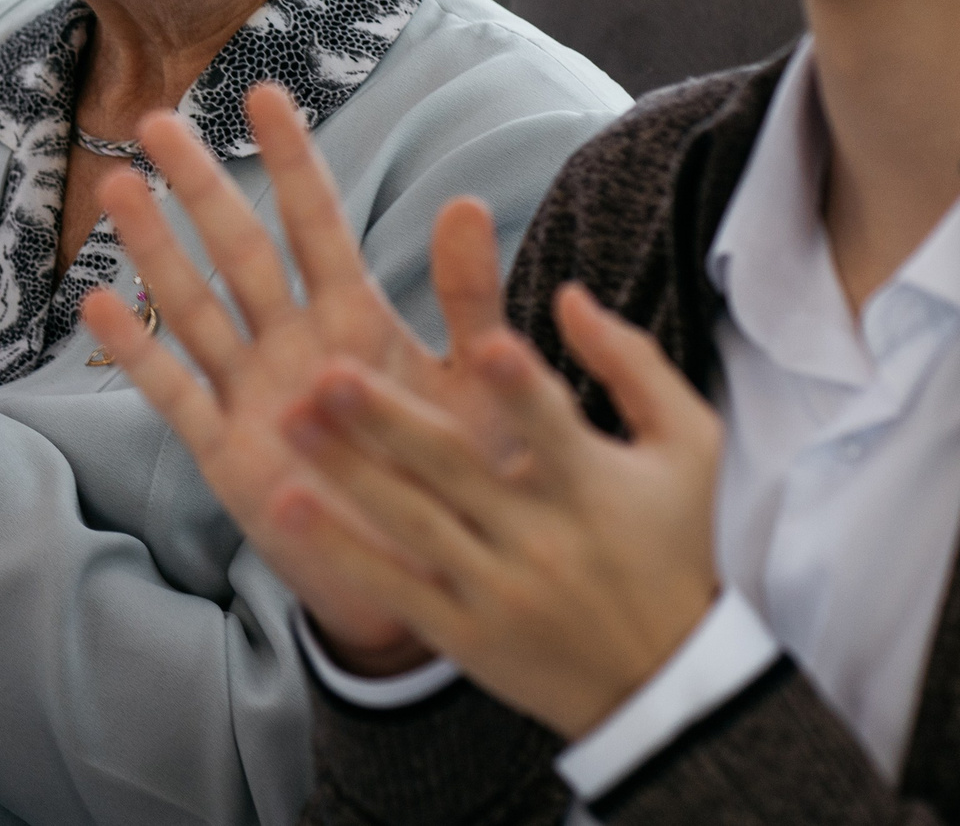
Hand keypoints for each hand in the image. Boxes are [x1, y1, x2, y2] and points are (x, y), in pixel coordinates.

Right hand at [78, 83, 516, 673]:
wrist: (436, 578)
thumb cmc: (462, 477)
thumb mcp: (481, 385)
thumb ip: (469, 300)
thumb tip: (470, 201)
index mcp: (356, 318)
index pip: (317, 222)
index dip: (293, 159)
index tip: (266, 92)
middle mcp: (294, 343)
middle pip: (239, 249)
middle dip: (201, 185)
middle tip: (158, 119)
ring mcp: (253, 393)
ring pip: (195, 306)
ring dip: (157, 248)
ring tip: (118, 187)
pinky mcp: (226, 452)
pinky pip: (175, 392)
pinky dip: (136, 351)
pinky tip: (96, 304)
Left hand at [274, 284, 722, 738]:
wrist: (671, 684)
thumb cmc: (675, 546)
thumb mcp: (687, 450)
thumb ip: (631, 363)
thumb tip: (567, 292)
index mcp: (592, 483)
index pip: (553, 425)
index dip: (521, 390)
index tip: (487, 346)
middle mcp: (543, 537)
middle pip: (455, 469)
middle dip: (388, 420)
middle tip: (326, 372)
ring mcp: (500, 589)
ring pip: (412, 524)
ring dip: (347, 471)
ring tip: (288, 419)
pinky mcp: (467, 634)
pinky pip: (395, 587)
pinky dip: (342, 548)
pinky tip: (288, 505)